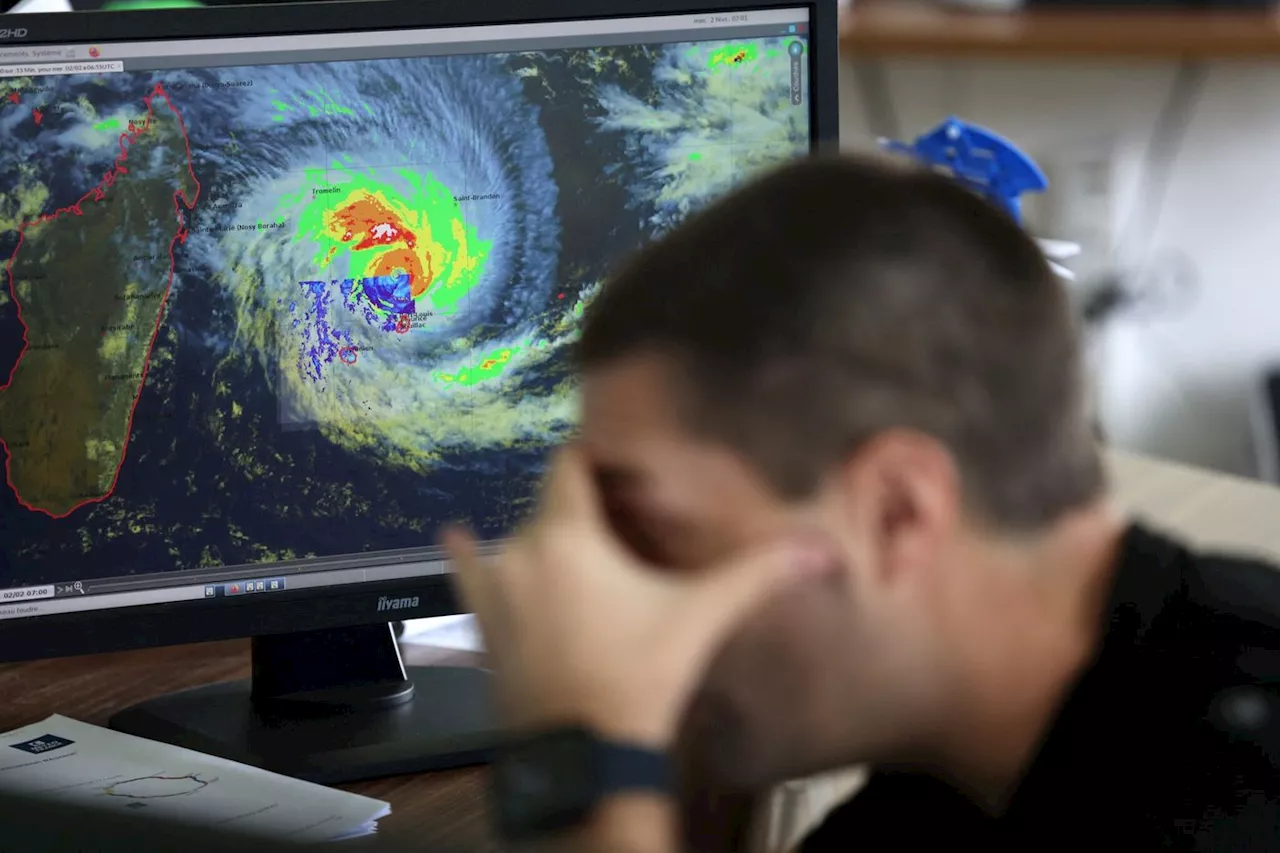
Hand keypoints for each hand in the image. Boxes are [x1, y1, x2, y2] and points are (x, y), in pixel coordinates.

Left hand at [442, 444, 833, 749]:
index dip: (595, 459)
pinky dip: (466, 552)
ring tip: (573, 546)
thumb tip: (821, 550)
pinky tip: (453, 534)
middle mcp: (520, 549)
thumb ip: (756, 575)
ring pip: (517, 538)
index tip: (619, 465)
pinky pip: (467, 572)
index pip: (571, 464)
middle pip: (549, 504)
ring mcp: (494, 588)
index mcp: (568, 534)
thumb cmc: (639, 676)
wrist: (582, 755)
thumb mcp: (700, 617)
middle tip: (619, 519)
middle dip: (581, 505)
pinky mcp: (482, 622)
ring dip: (543, 536)